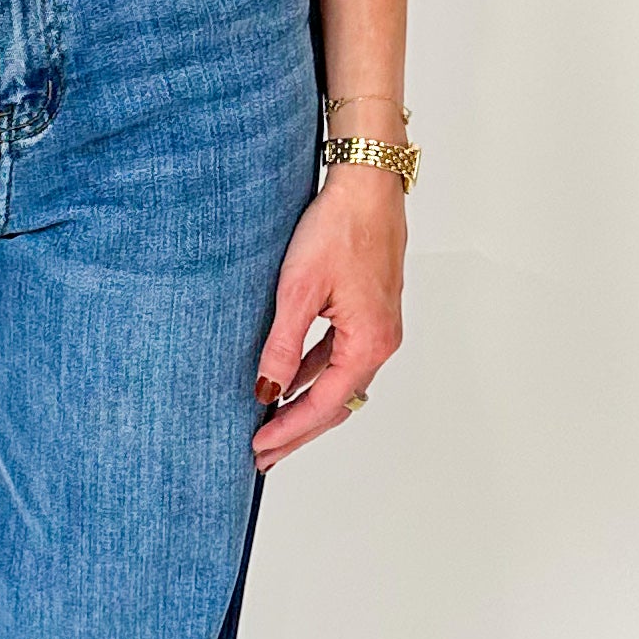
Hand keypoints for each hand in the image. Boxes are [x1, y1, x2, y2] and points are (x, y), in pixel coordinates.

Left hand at [252, 167, 403, 466]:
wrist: (367, 184)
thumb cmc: (339, 228)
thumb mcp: (299, 290)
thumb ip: (283, 346)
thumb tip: (268, 390)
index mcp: (369, 343)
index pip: (324, 404)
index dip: (289, 429)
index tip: (258, 447)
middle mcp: (380, 341)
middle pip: (336, 402)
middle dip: (298, 430)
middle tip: (262, 454)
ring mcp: (377, 327)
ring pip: (338, 381)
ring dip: (305, 404)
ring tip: (271, 424)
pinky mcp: (368, 310)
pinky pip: (339, 356)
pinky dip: (314, 374)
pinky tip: (289, 380)